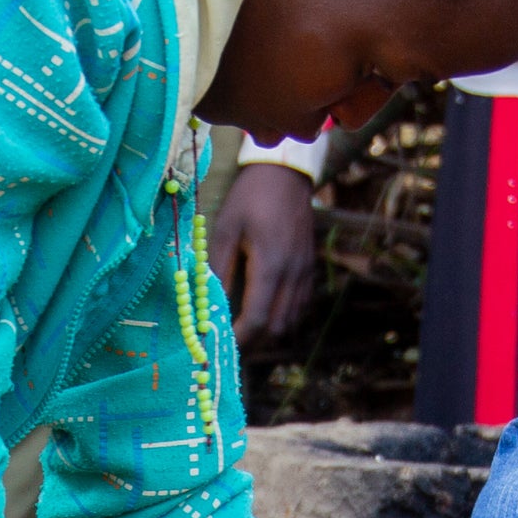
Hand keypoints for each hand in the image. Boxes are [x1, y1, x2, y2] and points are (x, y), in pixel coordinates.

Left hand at [210, 162, 319, 350]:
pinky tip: (266, 312)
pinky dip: (284, 318)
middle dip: (254, 341)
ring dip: (269, 332)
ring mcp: (305, 273)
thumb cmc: (250, 198)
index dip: (241, 338)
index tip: (222, 344)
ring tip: (246, 331)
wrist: (285, 174)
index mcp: (271, 264)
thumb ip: (219, 269)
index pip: (259, 318)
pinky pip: (300, 307)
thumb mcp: (226, 228)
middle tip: (231, 342)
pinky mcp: (309, 269)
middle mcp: (293, 274)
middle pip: (278, 328)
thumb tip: (208, 305)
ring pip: (292, 321)